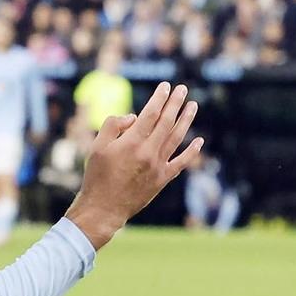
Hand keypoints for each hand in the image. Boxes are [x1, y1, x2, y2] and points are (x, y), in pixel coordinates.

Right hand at [64, 82, 201, 248]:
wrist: (104, 208)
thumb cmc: (97, 175)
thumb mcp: (96, 146)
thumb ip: (113, 125)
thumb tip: (133, 117)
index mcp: (132, 142)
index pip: (151, 113)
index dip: (160, 98)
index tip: (166, 87)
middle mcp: (148, 152)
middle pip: (167, 122)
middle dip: (176, 103)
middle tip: (183, 89)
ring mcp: (158, 166)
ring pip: (177, 138)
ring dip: (186, 120)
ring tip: (193, 106)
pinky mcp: (162, 179)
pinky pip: (181, 162)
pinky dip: (192, 152)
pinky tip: (199, 141)